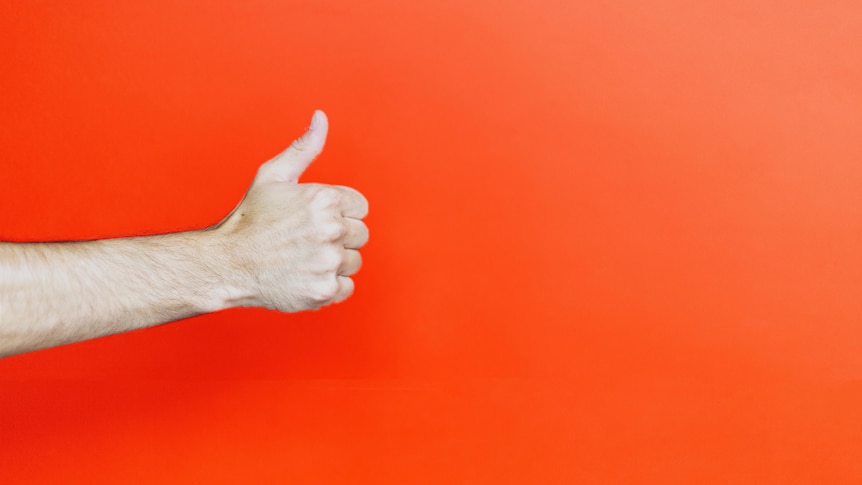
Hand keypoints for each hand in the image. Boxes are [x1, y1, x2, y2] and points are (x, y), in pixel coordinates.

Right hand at [210, 110, 368, 311]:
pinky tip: (305, 276)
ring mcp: (329, 261)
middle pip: (360, 235)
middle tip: (306, 240)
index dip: (339, 213)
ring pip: (354, 262)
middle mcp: (332, 229)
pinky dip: (328, 285)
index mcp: (326, 198)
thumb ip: (304, 148)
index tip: (314, 220)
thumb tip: (321, 118)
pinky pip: (346, 287)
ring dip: (333, 262)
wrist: (226, 263)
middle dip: (338, 237)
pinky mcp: (324, 290)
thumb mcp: (273, 176)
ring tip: (303, 258)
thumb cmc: (250, 220)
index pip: (360, 207)